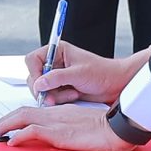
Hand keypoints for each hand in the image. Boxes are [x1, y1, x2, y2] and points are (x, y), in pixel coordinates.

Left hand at [0, 103, 134, 150]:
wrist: (118, 129)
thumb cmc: (105, 129)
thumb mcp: (81, 126)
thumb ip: (67, 128)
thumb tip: (54, 136)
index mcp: (60, 111)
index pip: (32, 110)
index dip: (16, 117)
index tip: (6, 125)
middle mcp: (55, 113)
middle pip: (23, 111)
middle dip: (5, 119)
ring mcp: (57, 122)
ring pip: (23, 117)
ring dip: (6, 125)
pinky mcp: (60, 133)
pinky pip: (34, 131)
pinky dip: (20, 135)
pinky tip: (12, 142)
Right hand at [22, 40, 146, 105]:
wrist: (116, 85)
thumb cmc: (103, 73)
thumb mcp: (78, 73)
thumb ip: (56, 78)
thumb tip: (38, 83)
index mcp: (58, 51)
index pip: (33, 59)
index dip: (35, 72)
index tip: (41, 83)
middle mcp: (55, 64)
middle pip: (35, 76)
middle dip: (44, 88)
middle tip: (52, 96)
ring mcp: (58, 77)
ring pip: (42, 89)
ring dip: (54, 95)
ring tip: (71, 94)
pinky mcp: (62, 89)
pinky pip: (51, 97)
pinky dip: (60, 99)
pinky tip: (73, 96)